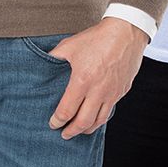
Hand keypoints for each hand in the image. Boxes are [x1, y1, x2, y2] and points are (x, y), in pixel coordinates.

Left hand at [47, 17, 148, 139]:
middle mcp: (98, 91)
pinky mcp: (122, 91)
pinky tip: (95, 116)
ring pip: (99, 121)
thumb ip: (54, 57)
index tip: (53, 124)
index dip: (57, 120)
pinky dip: (100, 118)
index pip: (67, 110)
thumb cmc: (98, 38)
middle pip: (83, 122)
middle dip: (71, 131)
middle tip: (64, 134)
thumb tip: (41, 63)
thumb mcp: (70, 45)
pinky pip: (110, 110)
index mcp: (82, 81)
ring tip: (79, 129)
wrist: (126, 32)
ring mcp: (112, 93)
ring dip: (87, 129)